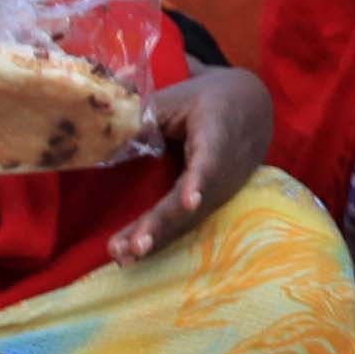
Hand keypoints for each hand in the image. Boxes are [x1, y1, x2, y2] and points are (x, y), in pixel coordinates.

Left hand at [113, 65, 273, 261]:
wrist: (249, 107)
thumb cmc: (206, 99)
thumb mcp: (178, 98)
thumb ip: (145, 115)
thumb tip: (104, 129)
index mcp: (219, 132)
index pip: (211, 161)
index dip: (200, 182)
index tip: (191, 204)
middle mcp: (225, 167)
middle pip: (195, 200)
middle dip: (164, 223)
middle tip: (135, 246)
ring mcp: (222, 188)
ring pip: (189, 218)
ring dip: (157, 238)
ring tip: (122, 256)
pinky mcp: (212, 201)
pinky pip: (186, 222)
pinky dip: (160, 238)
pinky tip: (130, 254)